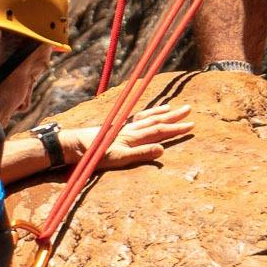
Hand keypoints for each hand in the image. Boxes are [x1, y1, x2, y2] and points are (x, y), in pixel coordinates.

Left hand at [76, 100, 192, 172]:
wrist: (74, 145)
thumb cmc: (95, 155)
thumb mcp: (119, 158)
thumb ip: (141, 153)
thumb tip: (162, 150)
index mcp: (133, 136)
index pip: (159, 130)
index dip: (176, 128)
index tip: (192, 125)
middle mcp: (130, 129)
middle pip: (156, 120)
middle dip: (173, 116)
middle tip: (189, 109)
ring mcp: (123, 127)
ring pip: (147, 117)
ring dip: (161, 112)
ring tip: (173, 107)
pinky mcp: (116, 128)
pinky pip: (136, 118)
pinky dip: (145, 114)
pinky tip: (147, 114)